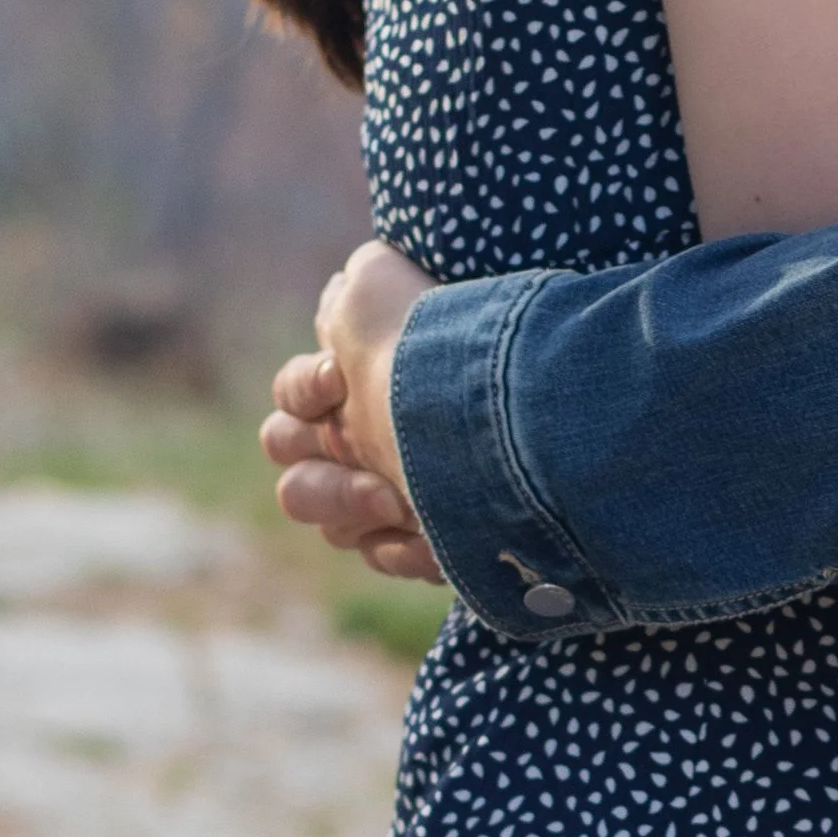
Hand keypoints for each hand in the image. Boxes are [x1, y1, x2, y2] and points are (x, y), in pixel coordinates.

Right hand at [259, 241, 444, 582]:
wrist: (544, 413)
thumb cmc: (473, 350)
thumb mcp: (421, 299)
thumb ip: (369, 284)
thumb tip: (346, 282)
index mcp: (358, 387)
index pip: (293, 394)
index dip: (303, 386)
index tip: (337, 374)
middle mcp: (361, 441)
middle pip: (294, 473)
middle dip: (315, 460)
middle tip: (360, 451)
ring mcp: (384, 492)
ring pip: (326, 520)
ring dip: (349, 505)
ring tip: (395, 499)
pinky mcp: (417, 538)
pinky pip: (382, 554)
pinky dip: (404, 548)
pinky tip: (435, 539)